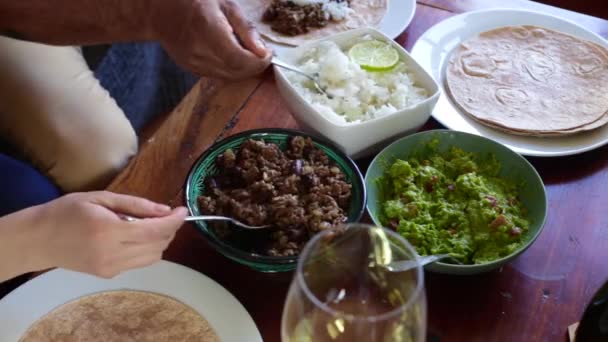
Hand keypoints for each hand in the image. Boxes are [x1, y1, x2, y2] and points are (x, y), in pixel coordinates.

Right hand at [29, 191, 186, 277]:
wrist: (38, 240)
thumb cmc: (67, 212)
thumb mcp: (100, 198)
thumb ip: (135, 205)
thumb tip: (164, 210)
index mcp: (110, 232)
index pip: (155, 231)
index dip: (175, 221)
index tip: (184, 210)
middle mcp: (113, 254)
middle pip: (159, 246)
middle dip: (170, 230)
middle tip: (168, 214)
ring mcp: (111, 268)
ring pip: (153, 258)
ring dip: (160, 241)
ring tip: (151, 224)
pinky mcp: (108, 275)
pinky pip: (139, 262)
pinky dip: (146, 248)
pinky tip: (135, 236)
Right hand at [150, 0, 271, 78]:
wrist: (159, 10)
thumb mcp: (224, 3)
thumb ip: (245, 28)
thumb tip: (263, 52)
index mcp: (208, 28)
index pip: (239, 59)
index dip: (259, 62)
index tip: (269, 53)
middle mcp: (199, 50)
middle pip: (236, 72)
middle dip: (255, 67)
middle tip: (264, 54)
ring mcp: (192, 62)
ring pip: (229, 77)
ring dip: (245, 70)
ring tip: (250, 55)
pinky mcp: (191, 68)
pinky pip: (218, 75)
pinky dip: (232, 71)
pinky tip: (235, 57)